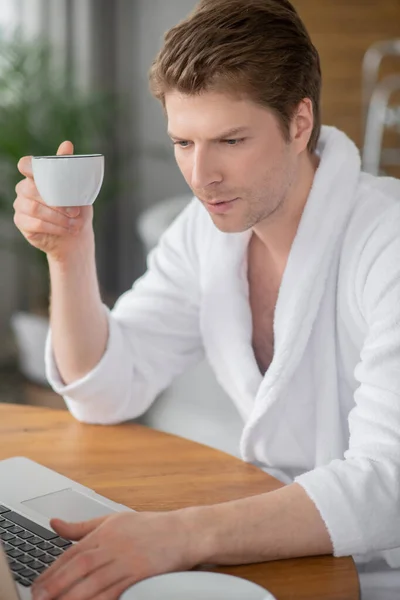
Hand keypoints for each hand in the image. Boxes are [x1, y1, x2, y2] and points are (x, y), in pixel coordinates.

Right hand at [14, 141, 93, 261]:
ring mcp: (20, 205)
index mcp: (36, 176)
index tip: (40, 173)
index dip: (29, 167)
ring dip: (58, 217)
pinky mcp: (21, 222)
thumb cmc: (75, 208)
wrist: (75, 234)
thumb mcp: (78, 189)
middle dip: (57, 202)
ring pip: (35, 208)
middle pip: (32, 189)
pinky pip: (36, 224)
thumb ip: (69, 167)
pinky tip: (67, 230)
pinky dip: (54, 227)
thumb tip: (67, 144)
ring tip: (75, 224)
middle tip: (76, 212)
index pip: (25, 165)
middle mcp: (24, 189)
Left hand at [31, 510, 198, 599]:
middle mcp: (114, 545)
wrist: (183, 532)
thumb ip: (81, 527)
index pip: (72, 552)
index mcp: (105, 531)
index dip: (52, 570)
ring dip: (72, 596)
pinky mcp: (140, 574)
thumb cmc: (149, 527)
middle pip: (79, 566)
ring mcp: (127, 560)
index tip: (37, 584)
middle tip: (38, 598)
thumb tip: (54, 523)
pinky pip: (115, 591)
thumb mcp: (113, 520)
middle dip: (56, 585)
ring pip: (94, 581)